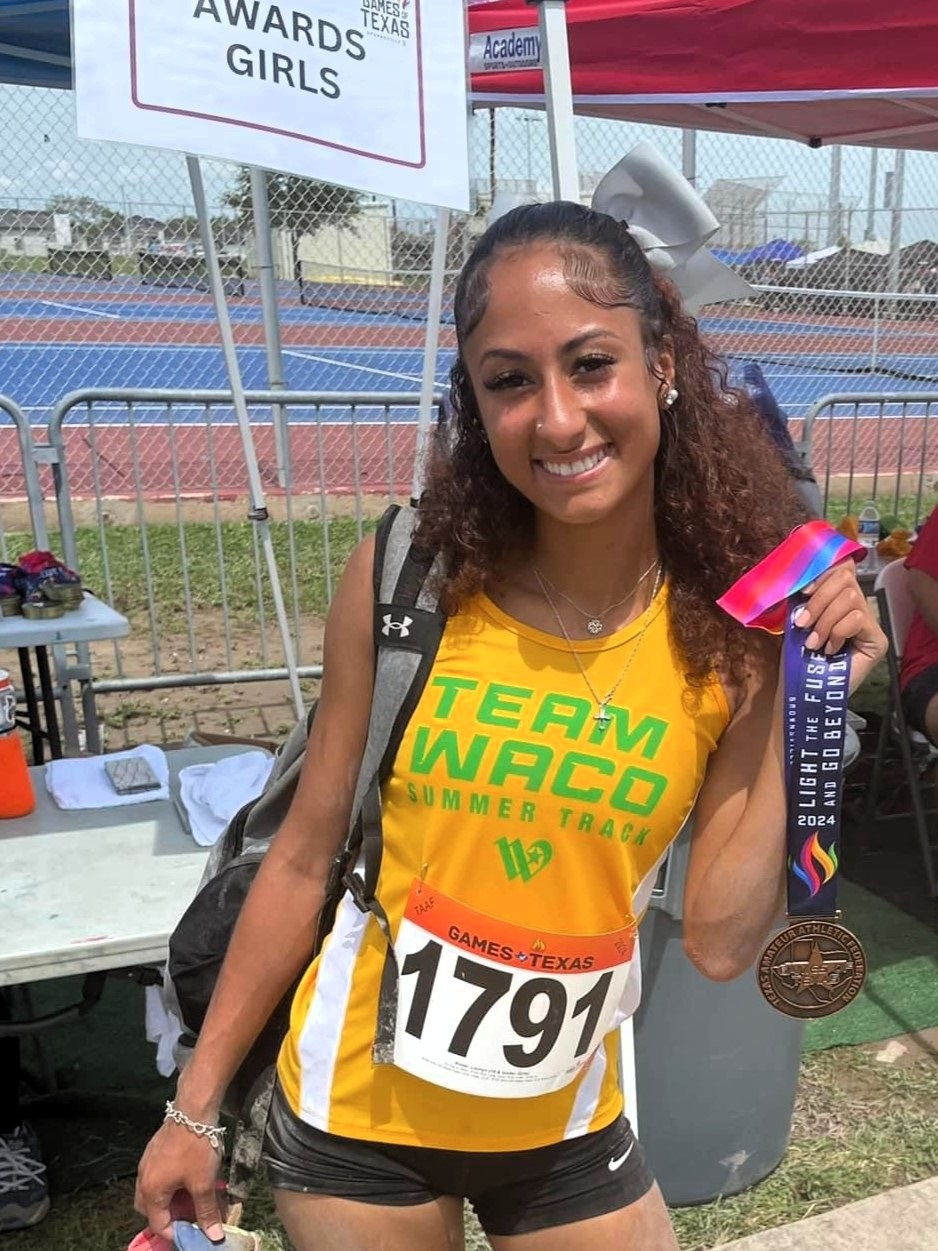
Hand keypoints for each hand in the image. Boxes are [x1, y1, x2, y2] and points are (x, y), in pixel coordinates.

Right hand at [134, 1120, 225, 1243]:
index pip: (158, 1224)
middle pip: (151, 1209)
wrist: (193, 1107)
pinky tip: (191, 1177)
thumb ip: (207, 1212)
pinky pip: (160, 1175)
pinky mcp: (156, 1149)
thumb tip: (213, 1237)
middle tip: (191, 1217)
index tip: (195, 1233)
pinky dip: (173, 1183)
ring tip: (194, 1198)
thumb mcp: (204, 1184)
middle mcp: (144, 1178)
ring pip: (156, 1191)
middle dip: (170, 1216)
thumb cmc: (196, 1148)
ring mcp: (148, 1162)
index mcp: (151, 1191)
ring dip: (172, 1198)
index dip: (177, 1233)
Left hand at [792, 561, 886, 690]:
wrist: (801, 689)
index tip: (802, 592)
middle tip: (803, 624)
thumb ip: (805, 598)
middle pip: (845, 578)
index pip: (842, 569)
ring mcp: (870, 624)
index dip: (823, 574)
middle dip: (819, 600)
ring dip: (825, 620)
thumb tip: (801, 574)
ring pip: (851, 598)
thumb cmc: (797, 657)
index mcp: (838, 600)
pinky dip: (837, 632)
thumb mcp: (797, 620)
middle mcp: (858, 608)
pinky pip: (856, 619)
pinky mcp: (877, 641)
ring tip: (814, 642)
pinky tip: (830, 650)